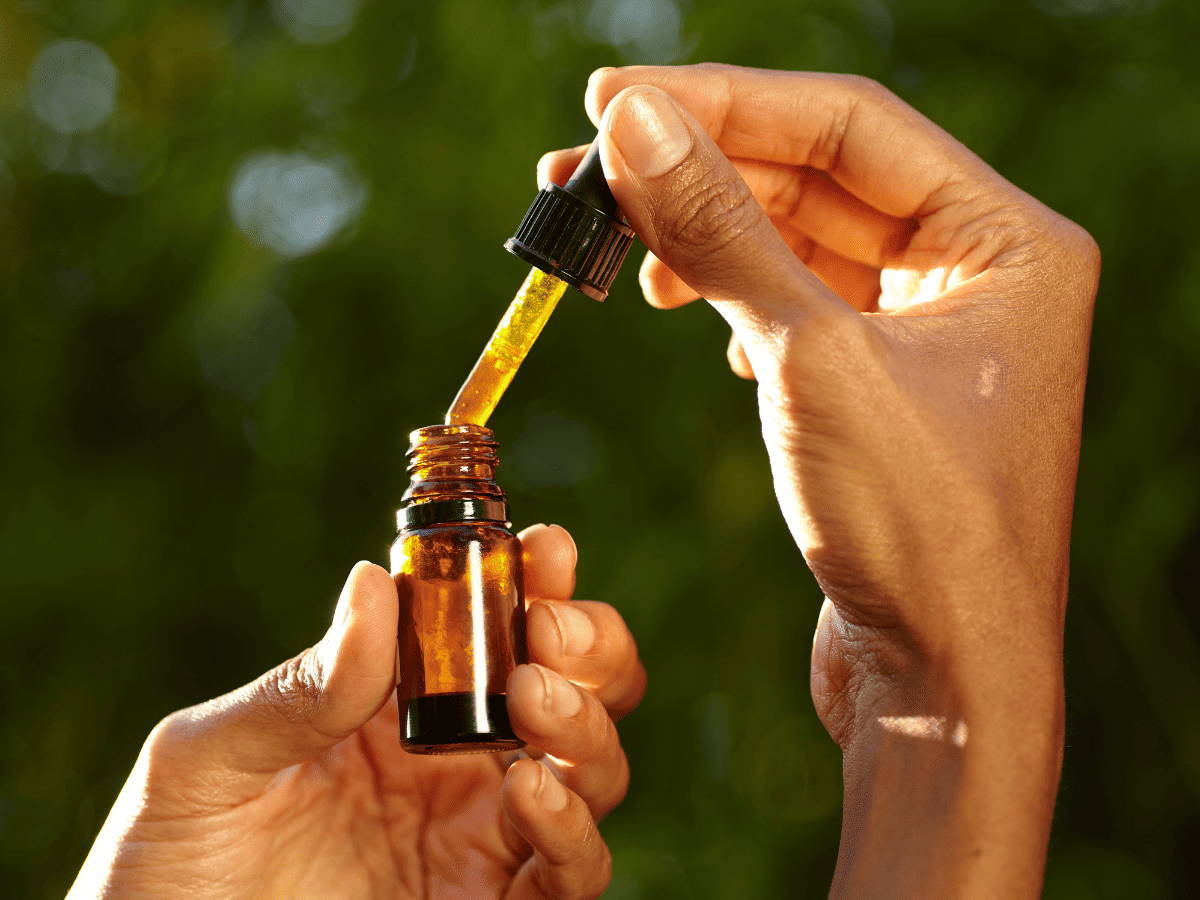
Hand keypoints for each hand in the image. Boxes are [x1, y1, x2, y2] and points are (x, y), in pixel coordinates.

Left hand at [68, 524, 644, 899]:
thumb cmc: (163, 869)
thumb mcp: (206, 764)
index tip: (543, 548)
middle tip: (549, 633)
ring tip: (532, 702)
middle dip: (590, 645)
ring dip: (585, 726)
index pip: (494, 626)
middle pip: (576, 687)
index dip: (535, 580)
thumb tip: (373, 583)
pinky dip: (573, 829)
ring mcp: (481, 842)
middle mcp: (458, 765)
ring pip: (593, 769)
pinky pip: (572, 875)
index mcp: (397, 706)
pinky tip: (529, 792)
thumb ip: (297, 688)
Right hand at [542, 65, 1097, 896]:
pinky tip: (686, 307)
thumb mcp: (808, 358)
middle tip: (582, 168)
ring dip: (701, 233)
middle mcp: (977, 274)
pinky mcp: (880, 386)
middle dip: (697, 169)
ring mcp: (928, 332)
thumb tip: (634, 126)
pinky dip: (729, 294)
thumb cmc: (915, 529)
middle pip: (816, 177)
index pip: (848, 125)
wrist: (942, 682)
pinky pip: (794, 303)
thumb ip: (720, 231)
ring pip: (796, 240)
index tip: (612, 102)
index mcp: (1005, 242)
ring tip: (612, 243)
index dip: (724, 101)